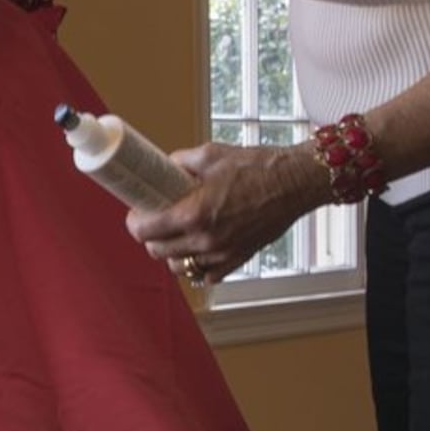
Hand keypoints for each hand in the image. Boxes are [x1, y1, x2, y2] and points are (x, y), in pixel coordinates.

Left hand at [125, 144, 328, 286]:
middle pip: (158, 252)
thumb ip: (181, 162)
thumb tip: (164, 166)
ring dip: (172, 254)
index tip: (136, 214)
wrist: (295, 182)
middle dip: (150, 238)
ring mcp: (222, 254)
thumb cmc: (257, 167)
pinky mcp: (238, 260)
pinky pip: (206, 275)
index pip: (146, 231)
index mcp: (194, 213)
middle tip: (153, 222)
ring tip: (175, 236)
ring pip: (180, 267)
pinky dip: (198, 266)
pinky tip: (199, 248)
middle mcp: (205, 239)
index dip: (135, 222)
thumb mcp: (211, 154)